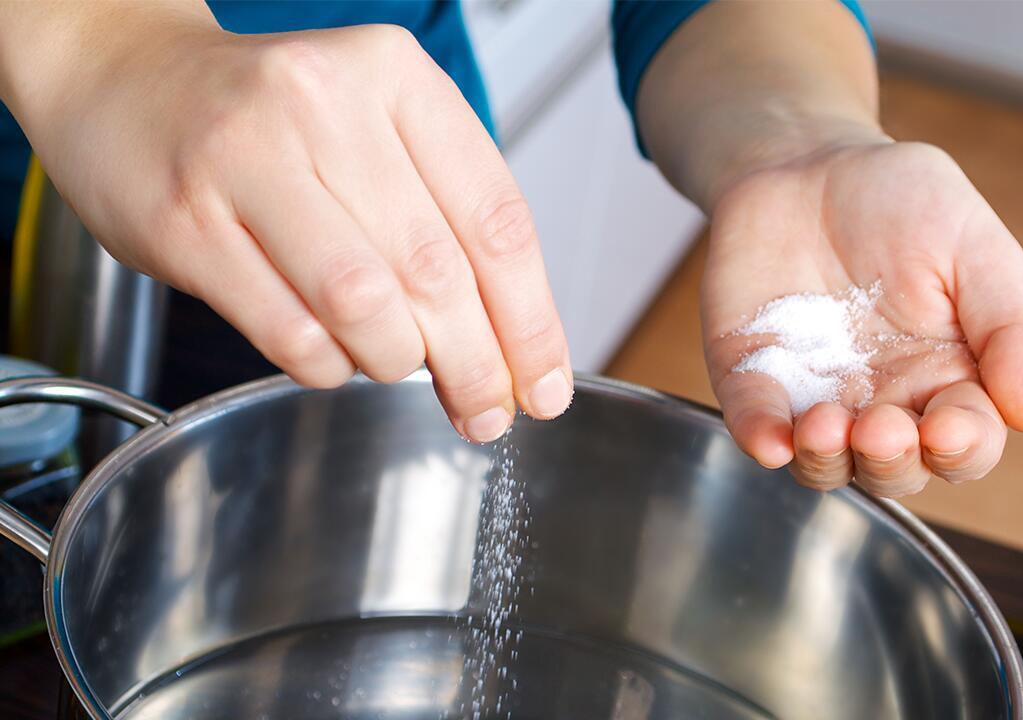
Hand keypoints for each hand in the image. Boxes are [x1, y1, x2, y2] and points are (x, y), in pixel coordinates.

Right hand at [0, 6, 570, 441]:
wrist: (125, 79)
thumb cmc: (268, 117)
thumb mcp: (376, 128)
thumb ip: (445, 217)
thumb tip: (514, 346)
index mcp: (395, 74)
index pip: (496, 219)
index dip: (531, 320)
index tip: (545, 384)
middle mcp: (324, 102)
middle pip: (436, 270)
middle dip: (476, 362)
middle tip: (488, 409)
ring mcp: (246, 159)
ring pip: (364, 304)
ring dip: (397, 362)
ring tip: (402, 369)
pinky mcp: (186, 222)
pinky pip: (287, 331)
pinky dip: (327, 366)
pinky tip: (335, 358)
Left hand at [703, 140, 1022, 495]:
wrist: (808, 160)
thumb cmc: (901, 201)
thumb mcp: (975, 245)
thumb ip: (1009, 326)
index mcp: (948, 377)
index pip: (966, 443)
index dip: (961, 448)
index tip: (948, 427)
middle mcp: (884, 401)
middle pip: (894, 470)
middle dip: (890, 462)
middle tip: (880, 427)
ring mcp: (815, 395)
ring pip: (825, 465)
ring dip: (826, 461)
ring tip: (824, 427)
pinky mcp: (754, 378)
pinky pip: (755, 423)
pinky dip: (760, 437)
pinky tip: (769, 439)